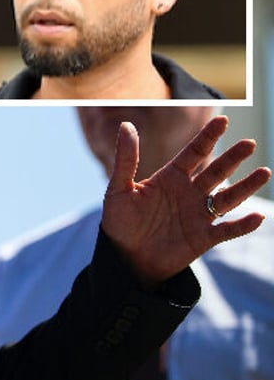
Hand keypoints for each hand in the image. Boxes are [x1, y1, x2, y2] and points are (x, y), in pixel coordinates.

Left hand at [102, 115, 269, 288]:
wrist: (125, 259)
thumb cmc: (119, 222)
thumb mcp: (119, 189)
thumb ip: (126, 159)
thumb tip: (126, 125)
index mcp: (170, 178)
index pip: (193, 153)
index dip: (208, 137)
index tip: (222, 120)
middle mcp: (188, 193)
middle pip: (215, 171)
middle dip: (232, 158)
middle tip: (249, 143)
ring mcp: (197, 215)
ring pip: (227, 198)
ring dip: (245, 186)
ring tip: (264, 172)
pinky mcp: (203, 238)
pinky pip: (226, 229)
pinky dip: (242, 224)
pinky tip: (257, 216)